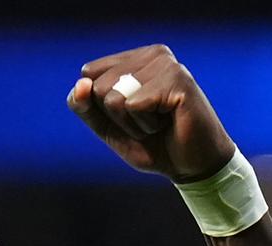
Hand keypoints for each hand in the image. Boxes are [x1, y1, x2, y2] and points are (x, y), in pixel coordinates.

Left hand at [67, 44, 234, 182]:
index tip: (131, 115)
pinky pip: (133, 106)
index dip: (100, 107)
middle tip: (148, 123)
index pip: (88, 75)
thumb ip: (85, 106)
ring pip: (113, 97)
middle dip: (117, 118)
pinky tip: (168, 123)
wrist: (191, 165)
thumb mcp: (108, 127)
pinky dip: (144, 126)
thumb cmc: (152, 144)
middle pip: (98, 87)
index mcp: (135, 58)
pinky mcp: (176, 79)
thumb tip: (80, 84)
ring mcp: (166, 63)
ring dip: (131, 124)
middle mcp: (152, 54)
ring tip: (158, 122)